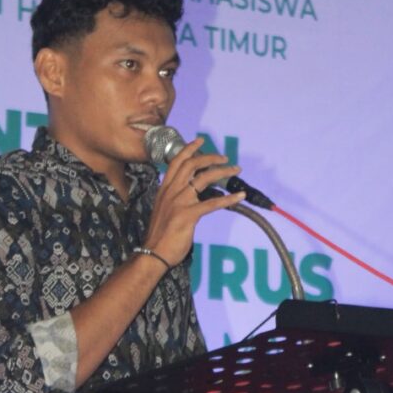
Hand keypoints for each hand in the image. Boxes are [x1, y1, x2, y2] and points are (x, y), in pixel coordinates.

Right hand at [144, 137, 244, 265]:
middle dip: (210, 157)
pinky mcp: (188, 215)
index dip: (189, 149)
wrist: (153, 252)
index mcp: (165, 189)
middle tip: (225, 158)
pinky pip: (212, 203)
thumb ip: (176, 199)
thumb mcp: (164, 210)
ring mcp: (180, 202)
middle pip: (192, 164)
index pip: (177, 162)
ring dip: (222, 172)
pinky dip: (228, 198)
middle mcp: (171, 191)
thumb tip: (191, 194)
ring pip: (204, 178)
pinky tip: (239, 196)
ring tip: (235, 170)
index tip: (200, 140)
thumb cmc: (159, 235)